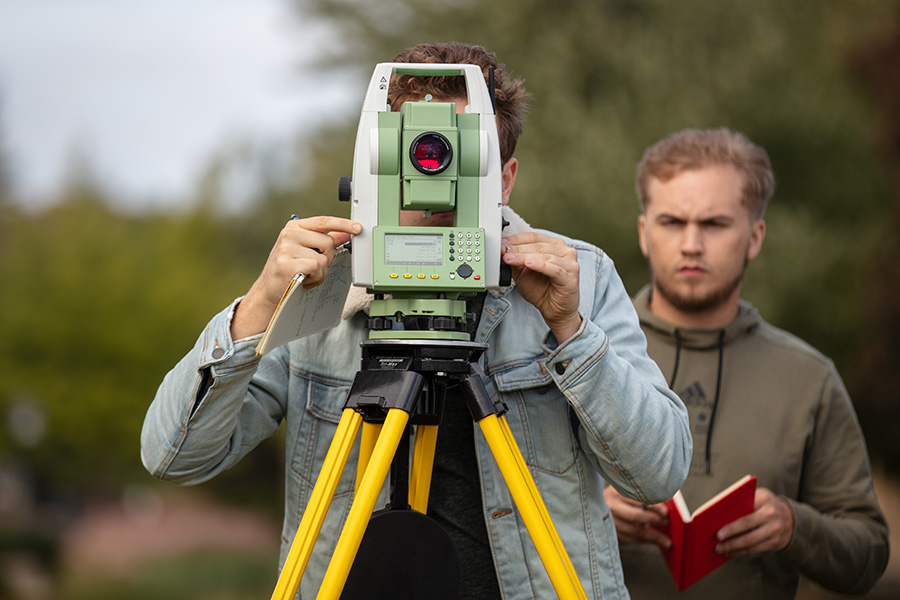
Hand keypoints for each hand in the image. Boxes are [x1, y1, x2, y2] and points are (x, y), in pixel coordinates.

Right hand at [231, 216, 361, 339]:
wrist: (269, 290)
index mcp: (294, 227)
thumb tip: (345, 234)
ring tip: (307, 275)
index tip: (358, 228)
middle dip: (327, 258)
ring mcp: (286, 248)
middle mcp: (289, 234)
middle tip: (314, 268)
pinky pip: (316, 268)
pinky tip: (304, 280)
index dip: (343, 224)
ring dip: (321, 272)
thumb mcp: (306, 251)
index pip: (324, 221)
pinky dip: (315, 278)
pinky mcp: (286, 263)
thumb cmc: (288, 270)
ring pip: (323, 258)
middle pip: (328, 242)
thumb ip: (324, 241)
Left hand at [501, 232, 581, 341]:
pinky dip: (540, 265)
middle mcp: (565, 252)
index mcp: (554, 246)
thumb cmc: (542, 291)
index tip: (502, 243)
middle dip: (518, 248)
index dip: (516, 239)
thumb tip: (503, 251)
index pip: (534, 237)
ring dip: (524, 256)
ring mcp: (570, 264)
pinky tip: (528, 264)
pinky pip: (554, 269)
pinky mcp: (570, 278)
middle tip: (503, 251)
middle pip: (538, 246)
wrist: (554, 311)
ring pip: (544, 256)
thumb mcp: (523, 273)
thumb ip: (516, 261)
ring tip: (509, 258)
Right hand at [604, 486, 671, 547]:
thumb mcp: (625, 489)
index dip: (653, 505)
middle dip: (653, 521)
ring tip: (665, 540)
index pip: (637, 498)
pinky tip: (653, 541)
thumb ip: (641, 494)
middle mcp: (610, 505)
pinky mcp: (610, 532)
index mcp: (615, 491)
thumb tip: (664, 506)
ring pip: (633, 531)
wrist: (594, 502)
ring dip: (652, 537)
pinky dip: (643, 540)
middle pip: (634, 516)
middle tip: (666, 523)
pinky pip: (630, 538)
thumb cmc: (617, 495)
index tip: (665, 511)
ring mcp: (609, 520)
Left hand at [715, 487, 794, 555]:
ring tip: (719, 549)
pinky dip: (740, 552)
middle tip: (717, 537)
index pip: (745, 505)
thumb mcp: (757, 497)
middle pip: (746, 524)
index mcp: (764, 498)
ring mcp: (775, 529)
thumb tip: (719, 517)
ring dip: (733, 546)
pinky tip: (729, 552)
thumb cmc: (763, 505)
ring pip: (750, 540)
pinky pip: (754, 549)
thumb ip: (742, 502)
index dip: (732, 514)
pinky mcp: (775, 542)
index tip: (718, 522)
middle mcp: (771, 513)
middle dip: (730, 532)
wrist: (788, 517)